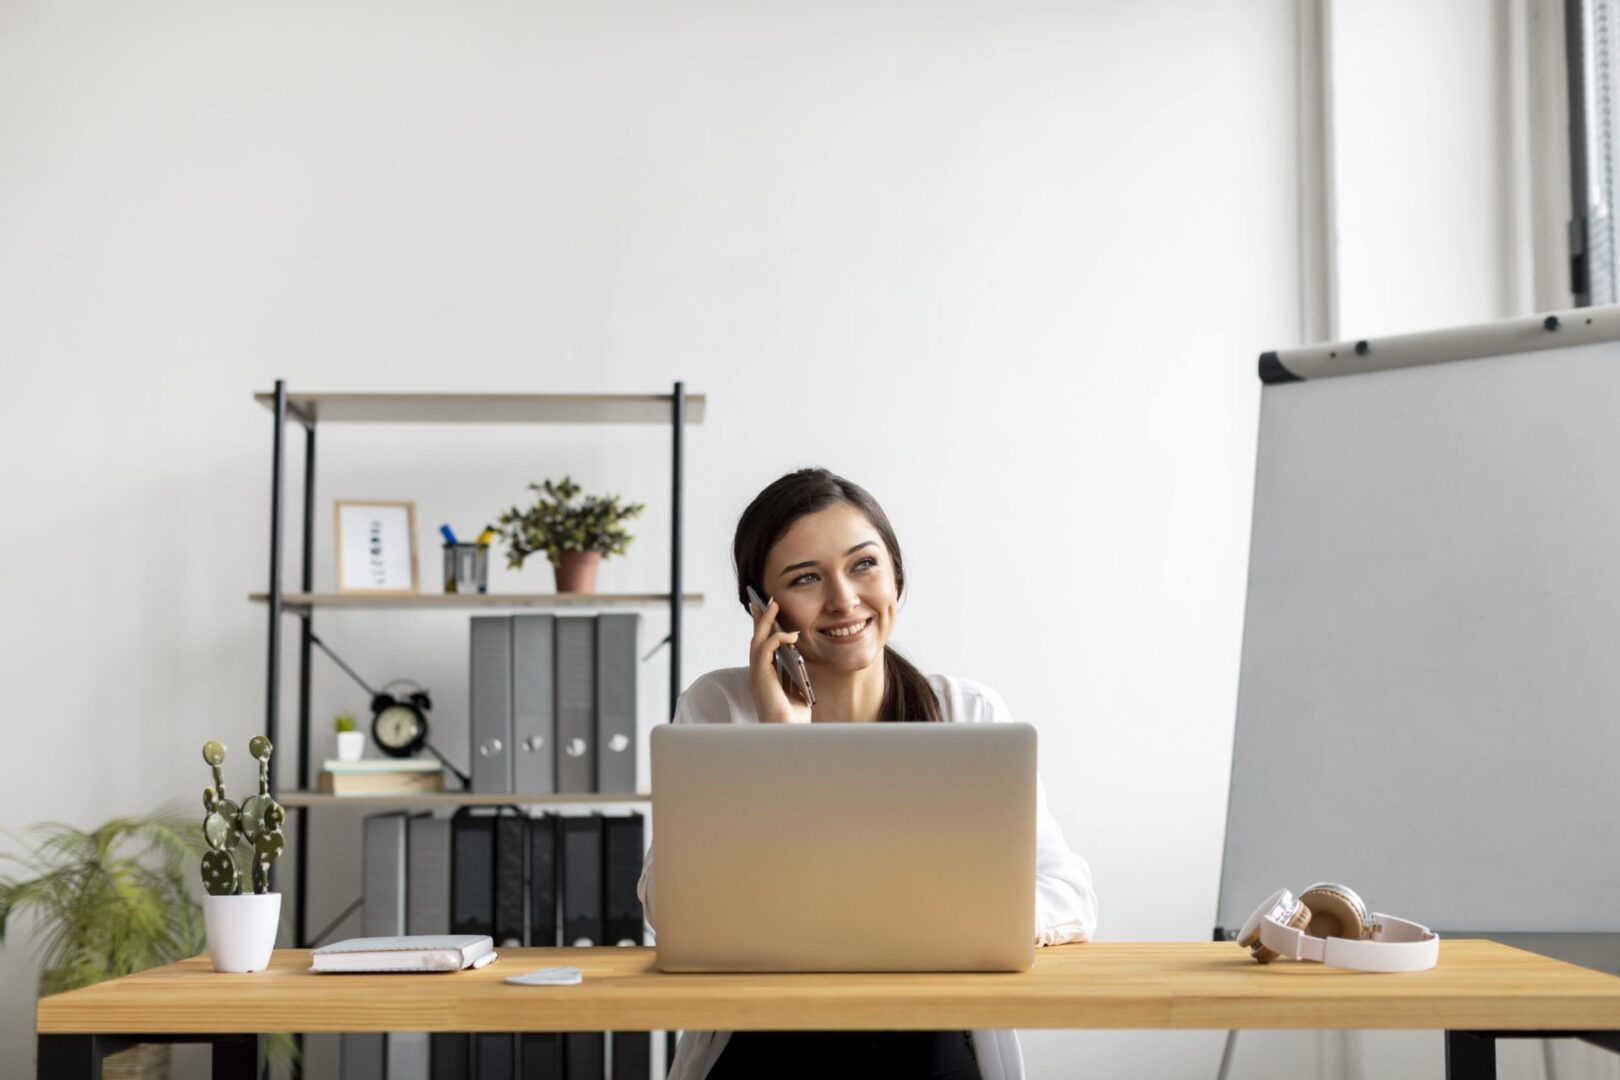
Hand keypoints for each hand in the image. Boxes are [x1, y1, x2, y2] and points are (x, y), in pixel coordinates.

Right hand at [748, 597, 812, 723]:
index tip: (768, 611)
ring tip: (773, 606)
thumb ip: (794, 674)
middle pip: (755, 639)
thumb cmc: (793, 717)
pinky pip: (766, 648)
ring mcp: (757, 674)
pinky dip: (777, 638)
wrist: (789, 733)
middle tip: (765, 601)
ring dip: (765, 621)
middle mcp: (757, 673)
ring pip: (757, 640)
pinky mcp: (760, 675)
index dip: (763, 628)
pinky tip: (791, 635)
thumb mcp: (797, 690)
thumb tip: (798, 657)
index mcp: (764, 675)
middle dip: (759, 618)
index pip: (762, 646)